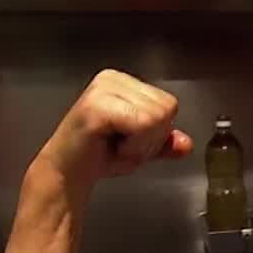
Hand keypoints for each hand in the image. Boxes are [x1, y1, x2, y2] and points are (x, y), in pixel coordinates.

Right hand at [39, 69, 191, 188]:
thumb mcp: (141, 148)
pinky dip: (133, 147)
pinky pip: (142, 124)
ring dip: (140, 145)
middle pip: (166, 109)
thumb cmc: (98, 156)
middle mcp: (113, 79)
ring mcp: (104, 89)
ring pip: (156, 117)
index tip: (130, 141)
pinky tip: (111, 148)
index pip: (169, 104)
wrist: (66, 173)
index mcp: (124, 82)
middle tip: (122, 145)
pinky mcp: (97, 105)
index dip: (158, 132)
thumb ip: (164, 142)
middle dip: (150, 139)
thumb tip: (186, 143)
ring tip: (116, 146)